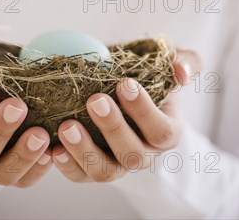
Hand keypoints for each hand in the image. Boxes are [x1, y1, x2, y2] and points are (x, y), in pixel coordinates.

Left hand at [51, 47, 202, 182]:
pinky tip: (53, 149)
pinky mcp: (91, 169)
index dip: (143, 110)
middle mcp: (144, 154)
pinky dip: (66, 165)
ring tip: (67, 126)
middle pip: (133, 155)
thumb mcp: (171, 62)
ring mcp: (117, 165)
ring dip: (85, 150)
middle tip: (95, 100)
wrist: (123, 89)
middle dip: (113, 128)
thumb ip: (185, 62)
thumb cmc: (149, 74)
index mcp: (166, 132)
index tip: (124, 83)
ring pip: (105, 171)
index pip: (161, 130)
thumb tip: (182, 72)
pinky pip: (80, 176)